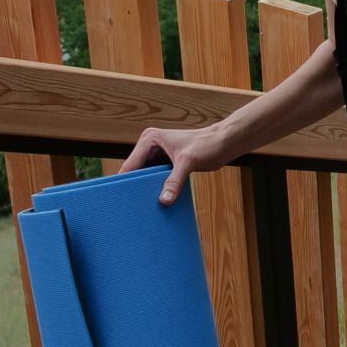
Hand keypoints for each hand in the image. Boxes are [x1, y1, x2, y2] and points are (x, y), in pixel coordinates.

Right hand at [123, 124, 239, 204]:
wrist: (225, 143)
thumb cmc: (208, 145)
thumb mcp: (188, 163)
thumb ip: (174, 181)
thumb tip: (164, 201)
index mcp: (150, 139)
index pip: (130, 164)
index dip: (125, 182)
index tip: (120, 199)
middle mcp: (151, 146)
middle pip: (136, 172)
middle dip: (136, 187)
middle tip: (131, 207)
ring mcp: (158, 155)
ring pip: (146, 177)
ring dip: (147, 190)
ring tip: (143, 208)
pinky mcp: (168, 164)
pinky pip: (157, 179)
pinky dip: (158, 189)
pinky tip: (157, 202)